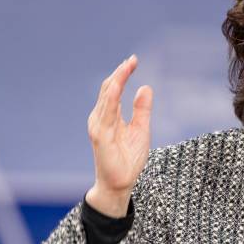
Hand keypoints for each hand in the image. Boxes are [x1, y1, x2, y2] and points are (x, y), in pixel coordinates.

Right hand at [85, 54, 152, 216]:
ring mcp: (98, 126)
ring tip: (126, 66)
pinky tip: (118, 86)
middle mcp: (100, 118)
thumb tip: (145, 87)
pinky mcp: (100, 137)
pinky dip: (111, 98)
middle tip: (133, 60)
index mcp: (109, 115)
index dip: (122, 74)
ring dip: (116, 80)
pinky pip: (106, 113)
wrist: (121, 184)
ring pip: (106, 97)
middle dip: (120, 73)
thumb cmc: (128, 158)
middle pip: (109, 89)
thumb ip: (142, 109)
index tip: (133, 61)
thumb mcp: (141, 129)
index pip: (114, 89)